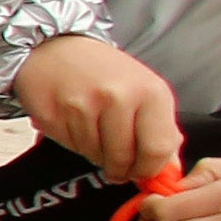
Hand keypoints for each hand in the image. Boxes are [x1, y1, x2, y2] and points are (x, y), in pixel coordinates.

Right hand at [18, 34, 185, 184]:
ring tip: (94, 133)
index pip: (157, 149)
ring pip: (94, 155)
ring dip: (95, 153)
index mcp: (148, 91)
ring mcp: (81, 106)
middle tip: (117, 166)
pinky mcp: (53, 115)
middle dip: (120, 169)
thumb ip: (160, 130)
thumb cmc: (103, 71)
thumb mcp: (143, 90)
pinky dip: (74, 143)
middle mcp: (116, 97)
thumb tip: (168, 171)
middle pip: (123, 157)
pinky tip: (74, 123)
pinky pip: (70, 146)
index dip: (149, 168)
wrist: (54, 47)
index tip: (142, 173)